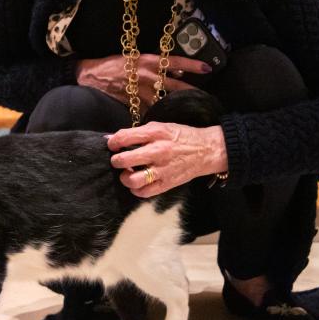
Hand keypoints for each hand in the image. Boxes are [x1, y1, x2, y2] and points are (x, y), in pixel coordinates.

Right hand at [76, 54, 210, 108]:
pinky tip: (166, 117)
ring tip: (189, 108)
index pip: (175, 61)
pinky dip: (158, 112)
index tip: (208, 68)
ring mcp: (141, 89)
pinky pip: (150, 108)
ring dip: (176, 103)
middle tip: (205, 95)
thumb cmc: (115, 64)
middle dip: (190, 89)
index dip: (192, 64)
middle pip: (175, 84)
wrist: (93, 75)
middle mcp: (147, 74)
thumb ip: (156, 65)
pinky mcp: (134, 101)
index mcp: (148, 60)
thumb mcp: (136, 58)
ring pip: (164, 98)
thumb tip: (177, 71)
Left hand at [107, 121, 227, 197]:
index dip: (113, 141)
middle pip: (125, 159)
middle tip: (118, 159)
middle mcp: (158, 151)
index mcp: (156, 133)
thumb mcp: (161, 127)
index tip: (112, 144)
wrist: (206, 150)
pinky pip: (144, 192)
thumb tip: (113, 137)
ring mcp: (162, 169)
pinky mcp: (167, 183)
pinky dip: (136, 189)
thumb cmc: (181, 136)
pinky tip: (137, 183)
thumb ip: (139, 132)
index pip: (125, 137)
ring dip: (125, 177)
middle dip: (116, 160)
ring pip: (133, 180)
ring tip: (127, 172)